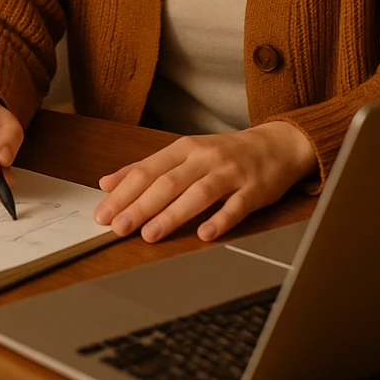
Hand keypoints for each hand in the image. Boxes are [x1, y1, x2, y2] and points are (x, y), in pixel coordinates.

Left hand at [93, 122, 317, 243]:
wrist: (276, 145)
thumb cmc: (224, 153)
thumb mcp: (183, 153)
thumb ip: (146, 167)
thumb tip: (106, 183)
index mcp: (183, 148)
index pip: (146, 171)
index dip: (123, 193)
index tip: (103, 214)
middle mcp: (204, 158)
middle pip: (168, 183)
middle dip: (140, 206)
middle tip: (119, 227)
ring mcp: (230, 173)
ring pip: (198, 194)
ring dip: (172, 215)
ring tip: (150, 234)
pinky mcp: (254, 190)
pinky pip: (236, 207)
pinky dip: (220, 221)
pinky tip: (204, 235)